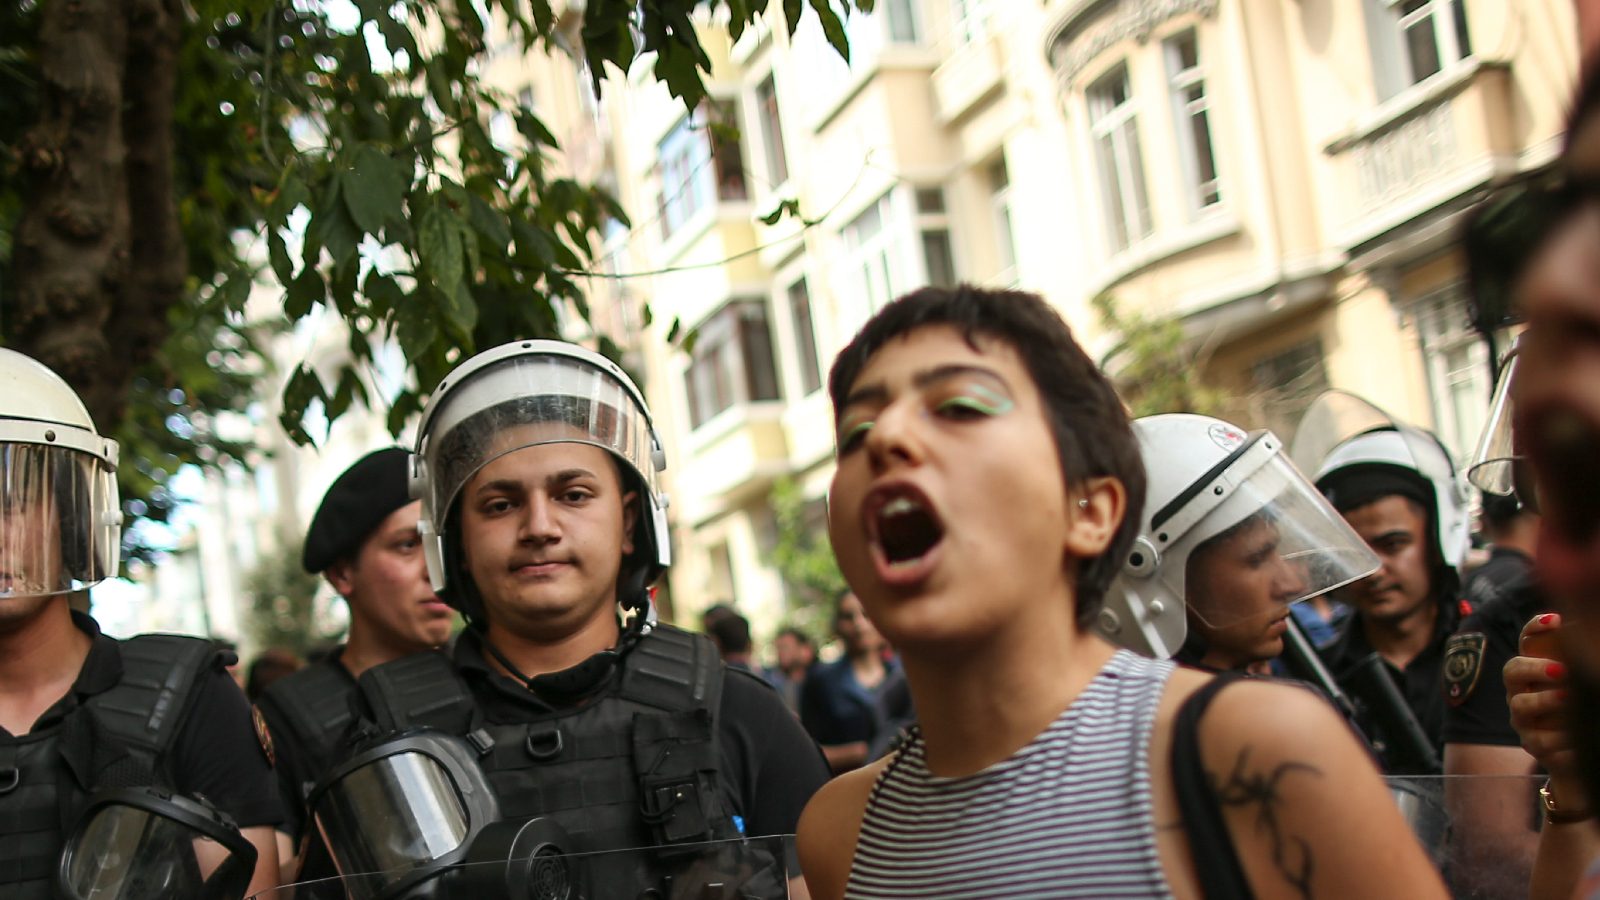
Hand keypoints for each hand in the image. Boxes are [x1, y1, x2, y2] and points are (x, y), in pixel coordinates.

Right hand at [1507, 613, 1575, 776]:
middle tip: (1562, 670)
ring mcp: (1523, 718)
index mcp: (1534, 669)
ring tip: (1567, 698)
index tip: (1556, 621)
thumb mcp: (1579, 680)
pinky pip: (1539, 740)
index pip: (1527, 641)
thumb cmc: (1579, 709)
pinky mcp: (1532, 744)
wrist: (1579, 753)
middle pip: (1513, 670)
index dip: (1535, 628)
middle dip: (1535, 667)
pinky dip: (1558, 737)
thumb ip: (1577, 660)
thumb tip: (1578, 629)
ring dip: (1543, 700)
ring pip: (1519, 705)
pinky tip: (1573, 737)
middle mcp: (1522, 690)